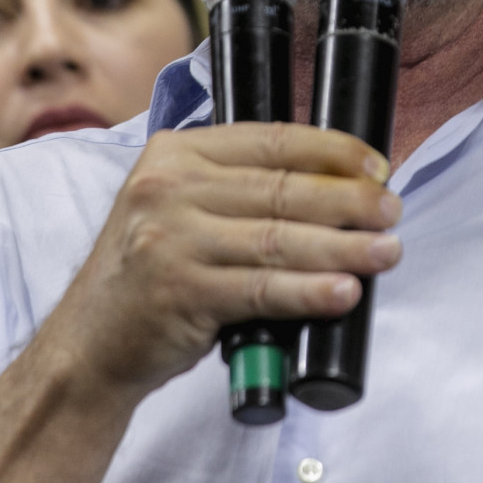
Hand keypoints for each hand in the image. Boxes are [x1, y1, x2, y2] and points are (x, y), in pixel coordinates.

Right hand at [48, 122, 401, 397]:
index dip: (332, 150)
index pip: (270, 140)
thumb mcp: (177, 206)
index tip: (376, 166)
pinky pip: (262, 289)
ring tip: (385, 253)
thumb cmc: (152, 271)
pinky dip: (309, 291)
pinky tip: (343, 293)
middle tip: (391, 211)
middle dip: (349, 200)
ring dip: (343, 247)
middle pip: (282, 189)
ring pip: (279, 239)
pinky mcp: (180, 292)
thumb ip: (236, 188)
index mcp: (175, 153)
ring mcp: (171, 240)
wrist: (90, 341)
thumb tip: (337, 186)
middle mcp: (168, 188)